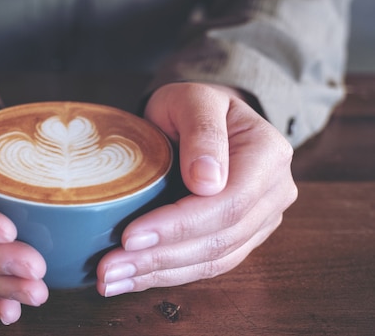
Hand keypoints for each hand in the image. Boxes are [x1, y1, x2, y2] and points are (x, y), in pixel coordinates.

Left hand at [96, 82, 296, 295]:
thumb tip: (208, 182)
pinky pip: (209, 265)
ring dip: (159, 275)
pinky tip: (133, 279)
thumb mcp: (192, 99)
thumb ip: (202, 131)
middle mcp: (274, 192)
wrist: (203, 116)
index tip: (130, 236)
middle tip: (107, 270)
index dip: (178, 225)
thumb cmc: (192, 104)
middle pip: (219, 239)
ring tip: (111, 280)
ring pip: (213, 260)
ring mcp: (261, 219)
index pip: (227, 203)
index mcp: (268, 155)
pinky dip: (168, 275)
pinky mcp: (243, 237)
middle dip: (159, 259)